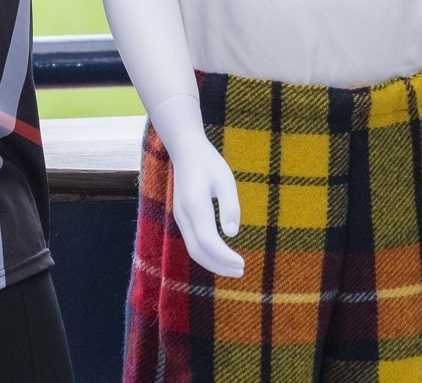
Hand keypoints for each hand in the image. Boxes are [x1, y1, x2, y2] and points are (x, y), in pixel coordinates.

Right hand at [166, 131, 245, 278]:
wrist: (185, 149)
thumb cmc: (209, 163)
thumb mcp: (225, 180)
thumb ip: (230, 206)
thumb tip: (232, 234)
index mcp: (195, 206)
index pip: (208, 241)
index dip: (224, 257)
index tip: (242, 264)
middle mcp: (183, 215)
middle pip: (198, 252)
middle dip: (218, 266)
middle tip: (241, 271)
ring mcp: (179, 217)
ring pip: (192, 249)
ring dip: (212, 262)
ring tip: (234, 267)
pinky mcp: (180, 217)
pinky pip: (191, 242)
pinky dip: (206, 253)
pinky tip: (221, 254)